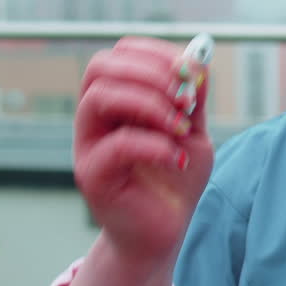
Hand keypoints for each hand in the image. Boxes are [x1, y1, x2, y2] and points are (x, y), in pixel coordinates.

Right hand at [73, 36, 213, 266]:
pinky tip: (177, 159)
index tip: (191, 70)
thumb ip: (193, 99)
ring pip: (99, 97)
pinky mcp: (92, 176)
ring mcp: (88, 146)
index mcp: (118, 100)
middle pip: (101, 67)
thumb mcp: (193, 131)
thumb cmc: (176, 179)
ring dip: (150, 104)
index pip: (120, 54)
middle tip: (185, 100)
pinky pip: (116, 146)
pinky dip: (154, 145)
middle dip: (150, 74)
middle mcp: (96, 118)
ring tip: (180, 129)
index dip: (156, 53)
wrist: (165, 232)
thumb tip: (197, 62)